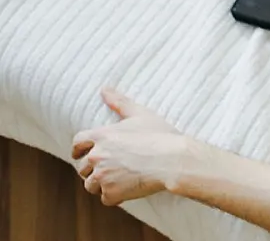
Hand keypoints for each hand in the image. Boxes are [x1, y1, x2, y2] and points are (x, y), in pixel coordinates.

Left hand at [71, 88, 190, 205]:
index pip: (77, 143)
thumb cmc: (160, 136)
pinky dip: (115, 196)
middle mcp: (96, 156)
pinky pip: (105, 198)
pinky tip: (129, 189)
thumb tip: (104, 88)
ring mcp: (102, 176)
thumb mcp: (141, 114)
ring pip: (92, 185)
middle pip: (83, 168)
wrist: (173, 160)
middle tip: (112, 169)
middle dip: (94, 170)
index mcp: (101, 136)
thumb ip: (119, 102)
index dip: (79, 150)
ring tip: (121, 180)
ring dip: (102, 184)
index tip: (82, 154)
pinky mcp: (111, 192)